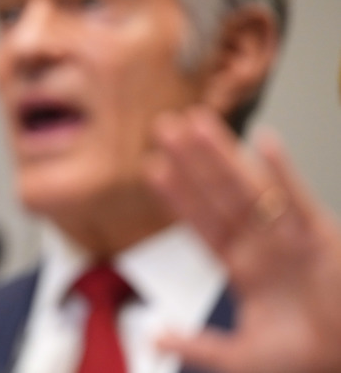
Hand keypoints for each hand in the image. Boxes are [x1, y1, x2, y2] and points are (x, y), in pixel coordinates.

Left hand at [146, 107, 340, 372]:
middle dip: (190, 161)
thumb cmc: (302, 360)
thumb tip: (155, 336)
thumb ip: (196, 345)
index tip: (152, 167)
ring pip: (248, 188)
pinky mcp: (319, 238)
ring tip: (198, 123)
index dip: (176, 195)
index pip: (200, 222)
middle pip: (216, 194)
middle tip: (163, 127)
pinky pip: (297, 199)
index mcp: (240, 267)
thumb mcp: (239, 357)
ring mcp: (287, 237)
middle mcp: (259, 244)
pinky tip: (264, 140)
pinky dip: (282, 171)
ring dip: (222, 155)